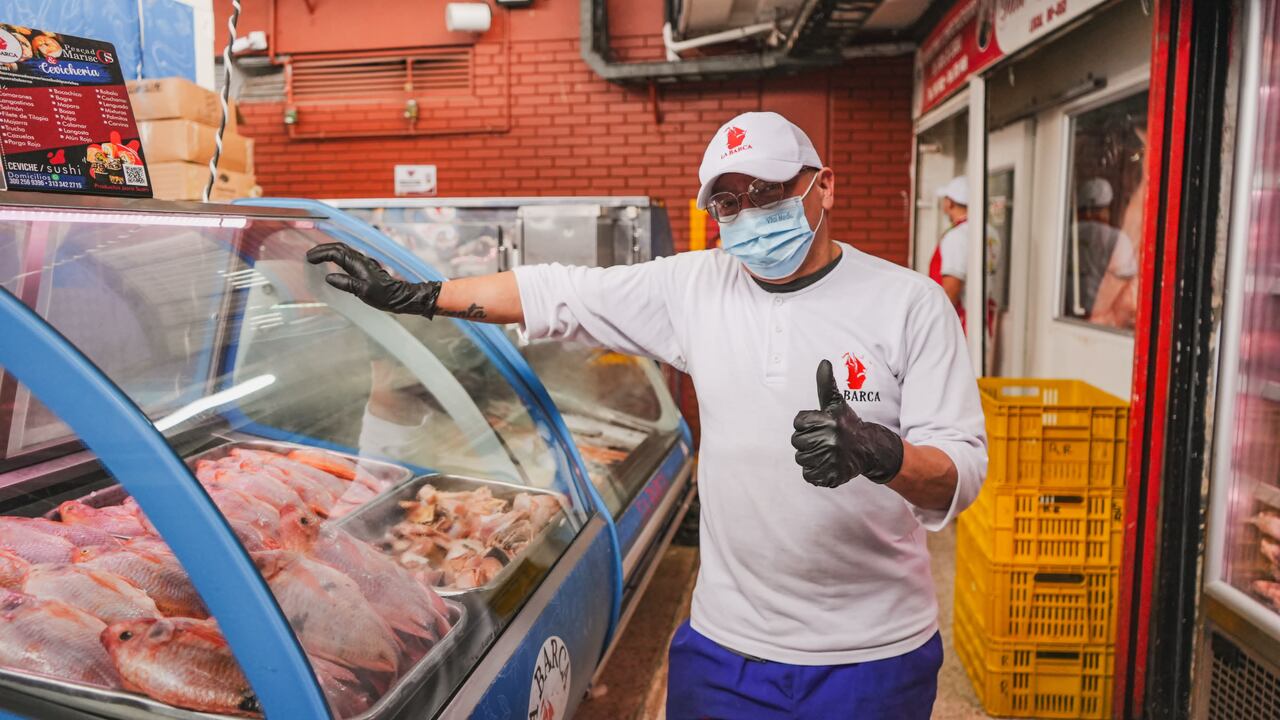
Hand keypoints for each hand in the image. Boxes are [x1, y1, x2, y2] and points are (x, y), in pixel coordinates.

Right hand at [306, 243, 441, 317]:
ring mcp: (363, 262)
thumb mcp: (363, 292)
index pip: (335, 253)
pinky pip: (347, 256)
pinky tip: (333, 262)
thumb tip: (328, 277)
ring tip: (317, 256)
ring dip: (329, 251)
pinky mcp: (365, 267)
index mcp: (358, 263)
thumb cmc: (383, 296)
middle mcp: (360, 259)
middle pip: (338, 248)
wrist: (399, 297)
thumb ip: (346, 283)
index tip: (309, 259)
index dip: (321, 254)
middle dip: (322, 249)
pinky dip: (336, 255)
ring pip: (343, 250)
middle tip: (309, 255)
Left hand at [791, 359, 903, 486]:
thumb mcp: (836, 403)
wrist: (869, 449)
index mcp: (828, 420)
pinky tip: (827, 464)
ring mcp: (831, 459)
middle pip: (797, 442)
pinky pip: (809, 475)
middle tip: (825, 440)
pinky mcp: (831, 475)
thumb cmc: (847, 424)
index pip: (798, 422)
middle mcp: (830, 439)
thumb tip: (824, 362)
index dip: (807, 424)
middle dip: (808, 441)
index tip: (821, 426)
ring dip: (811, 457)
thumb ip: (826, 384)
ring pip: (801, 459)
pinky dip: (815, 472)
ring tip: (826, 452)